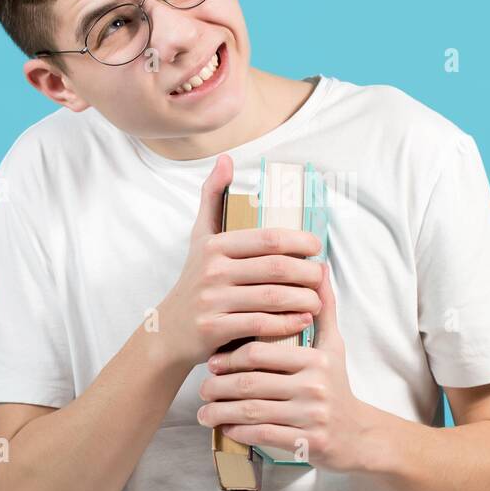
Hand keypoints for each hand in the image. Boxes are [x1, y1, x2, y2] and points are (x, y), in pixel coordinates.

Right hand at [157, 154, 324, 368]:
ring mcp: (212, 301)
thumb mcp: (200, 237)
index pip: (268, 238)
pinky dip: (287, 324)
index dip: (300, 240)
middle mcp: (212, 270)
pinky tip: (303, 321)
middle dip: (308, 273)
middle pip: (276, 268)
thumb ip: (213, 198)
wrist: (168, 331)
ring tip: (318, 300)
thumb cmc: (194, 281)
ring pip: (272, 298)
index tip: (317, 246)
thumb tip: (226, 160)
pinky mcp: (213, 329)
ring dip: (304, 300)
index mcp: (215, 245)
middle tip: (322, 276)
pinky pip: (260, 325)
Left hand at [196, 261, 376, 473]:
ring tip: (204, 412)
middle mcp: (314, 387)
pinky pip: (264, 435)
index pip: (261, 352)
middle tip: (202, 388)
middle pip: (251, 383)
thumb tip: (317, 266)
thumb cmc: (338, 385)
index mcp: (315, 360)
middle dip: (219, 386)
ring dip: (222, 412)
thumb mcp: (334, 346)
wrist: (358, 434)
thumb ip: (322, 308)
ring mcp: (311, 416)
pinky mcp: (308, 443)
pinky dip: (239, 432)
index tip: (212, 361)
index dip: (231, 357)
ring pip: (253, 411)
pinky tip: (225, 428)